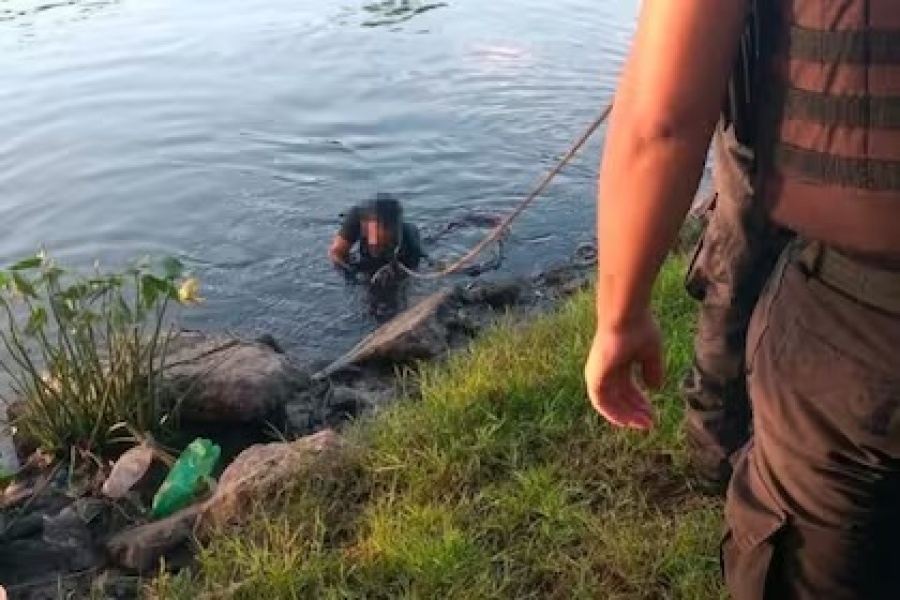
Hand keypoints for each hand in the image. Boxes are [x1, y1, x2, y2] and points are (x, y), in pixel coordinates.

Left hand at [584, 308, 663, 429]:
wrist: (626, 318)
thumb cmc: (638, 328)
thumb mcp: (650, 353)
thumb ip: (652, 370)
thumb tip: (655, 388)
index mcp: (618, 363)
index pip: (628, 388)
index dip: (640, 402)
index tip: (653, 414)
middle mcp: (606, 370)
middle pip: (620, 397)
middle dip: (635, 411)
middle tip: (651, 423)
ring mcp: (599, 374)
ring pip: (611, 402)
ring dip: (627, 415)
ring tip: (643, 424)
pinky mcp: (594, 377)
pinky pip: (601, 402)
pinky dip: (613, 413)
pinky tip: (626, 421)